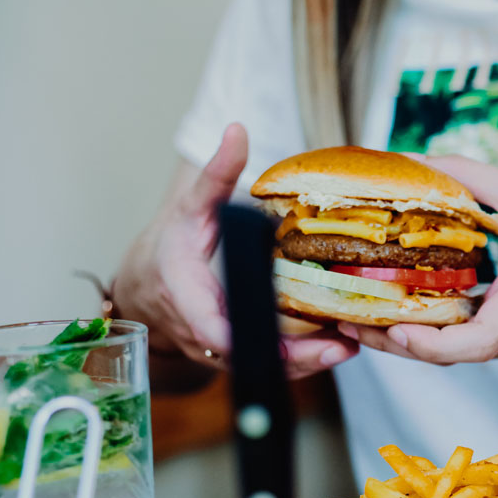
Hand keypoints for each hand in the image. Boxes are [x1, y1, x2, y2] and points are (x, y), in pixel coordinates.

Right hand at [112, 123, 357, 380]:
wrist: (148, 284)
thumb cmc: (170, 245)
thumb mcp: (191, 207)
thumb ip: (215, 174)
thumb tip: (237, 131)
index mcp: (184, 294)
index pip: (210, 325)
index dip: (242, 337)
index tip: (278, 338)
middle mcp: (200, 332)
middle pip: (248, 354)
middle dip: (294, 357)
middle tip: (339, 346)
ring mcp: (218, 351)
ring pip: (261, 366)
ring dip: (306, 364)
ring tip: (348, 347)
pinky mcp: (235, 358)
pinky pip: (266, 365)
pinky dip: (300, 361)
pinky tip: (338, 347)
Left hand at [341, 156, 497, 364]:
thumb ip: (465, 177)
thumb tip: (412, 163)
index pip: (474, 343)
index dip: (427, 345)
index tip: (391, 327)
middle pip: (454, 355)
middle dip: (399, 342)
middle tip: (351, 319)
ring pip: (461, 354)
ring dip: (415, 340)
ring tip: (368, 315)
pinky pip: (475, 346)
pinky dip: (441, 334)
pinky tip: (410, 312)